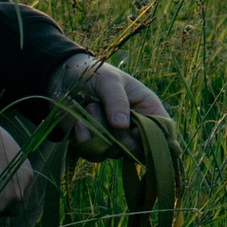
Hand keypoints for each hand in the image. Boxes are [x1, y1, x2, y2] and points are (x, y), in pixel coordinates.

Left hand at [49, 52, 172, 149]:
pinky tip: (79, 121)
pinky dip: (85, 139)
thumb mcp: (109, 81)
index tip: (135, 131)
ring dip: (100, 131)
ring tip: (91, 107)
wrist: (63, 79)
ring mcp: (115, 138)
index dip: (155, 138)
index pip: (163, 131)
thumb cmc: (95, 74)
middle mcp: (133, 127)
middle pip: (140, 150)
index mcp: (146, 108)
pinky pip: (94, 153)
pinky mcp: (95, 145)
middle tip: (111, 122)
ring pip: (115, 152)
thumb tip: (122, 126)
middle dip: (123, 139)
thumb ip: (117, 101)